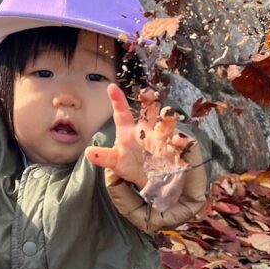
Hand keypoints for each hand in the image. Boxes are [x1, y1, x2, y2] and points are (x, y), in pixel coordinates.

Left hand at [85, 85, 191, 208]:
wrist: (150, 181)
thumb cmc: (131, 166)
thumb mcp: (116, 163)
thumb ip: (104, 157)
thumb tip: (88, 153)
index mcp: (129, 131)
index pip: (122, 113)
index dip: (117, 100)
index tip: (111, 87)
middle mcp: (146, 130)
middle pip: (148, 111)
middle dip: (150, 101)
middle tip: (149, 94)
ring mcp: (161, 138)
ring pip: (166, 123)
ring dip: (168, 117)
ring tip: (167, 114)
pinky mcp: (173, 149)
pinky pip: (179, 142)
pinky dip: (180, 140)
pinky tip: (179, 141)